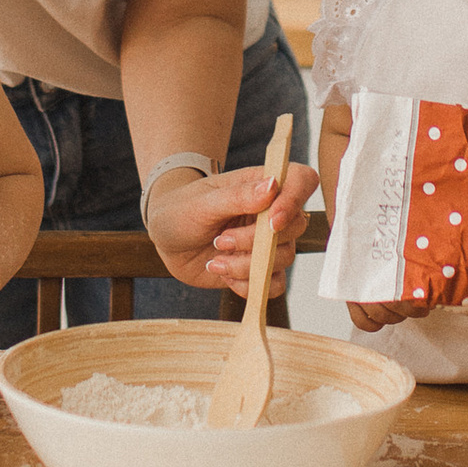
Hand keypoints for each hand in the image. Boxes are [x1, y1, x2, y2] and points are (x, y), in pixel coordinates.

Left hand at [162, 158, 318, 298]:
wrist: (166, 240)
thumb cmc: (181, 210)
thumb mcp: (203, 202)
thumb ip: (238, 196)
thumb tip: (272, 186)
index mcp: (261, 185)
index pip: (301, 181)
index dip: (295, 200)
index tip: (271, 220)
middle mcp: (270, 213)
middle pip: (296, 226)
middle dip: (257, 241)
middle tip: (221, 240)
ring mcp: (266, 243)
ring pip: (284, 258)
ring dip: (247, 265)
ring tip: (216, 259)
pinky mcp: (258, 270)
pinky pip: (274, 285)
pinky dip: (248, 285)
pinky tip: (222, 272)